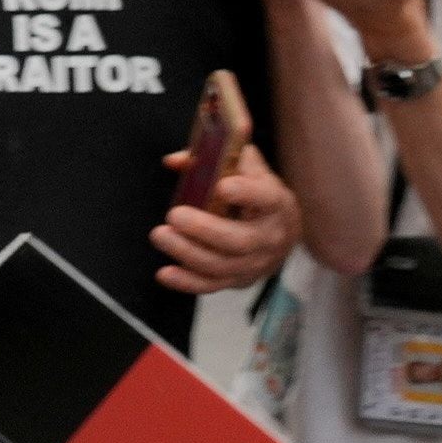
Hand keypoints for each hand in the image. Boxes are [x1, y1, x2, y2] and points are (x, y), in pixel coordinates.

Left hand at [153, 135, 298, 294]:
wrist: (281, 233)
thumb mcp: (246, 168)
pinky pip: (213, 285)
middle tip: (174, 215)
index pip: (266, 198)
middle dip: (205, 229)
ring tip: (160, 235)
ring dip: (188, 253)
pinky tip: (164, 273)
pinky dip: (187, 282)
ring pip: (223, 265)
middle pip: (241, 240)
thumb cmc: (257, 193)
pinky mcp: (238, 280)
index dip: (246, 193)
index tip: (223, 187)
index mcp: (275, 203)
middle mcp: (269, 236)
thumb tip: (174, 160)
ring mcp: (255, 262)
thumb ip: (215, 157)